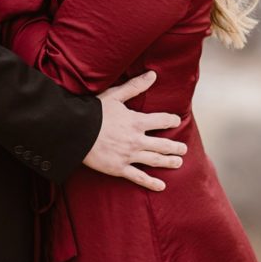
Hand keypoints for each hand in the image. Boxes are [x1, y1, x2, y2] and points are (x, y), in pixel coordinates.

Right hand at [83, 72, 185, 191]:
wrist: (76, 131)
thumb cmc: (95, 111)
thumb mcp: (115, 95)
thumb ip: (135, 86)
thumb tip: (153, 74)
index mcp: (136, 121)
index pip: (160, 121)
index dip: (171, 120)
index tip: (177, 121)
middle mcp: (136, 140)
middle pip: (161, 144)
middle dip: (175, 146)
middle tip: (184, 148)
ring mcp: (128, 156)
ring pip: (154, 161)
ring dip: (169, 162)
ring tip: (179, 163)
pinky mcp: (119, 168)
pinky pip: (139, 177)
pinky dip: (151, 183)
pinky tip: (161, 186)